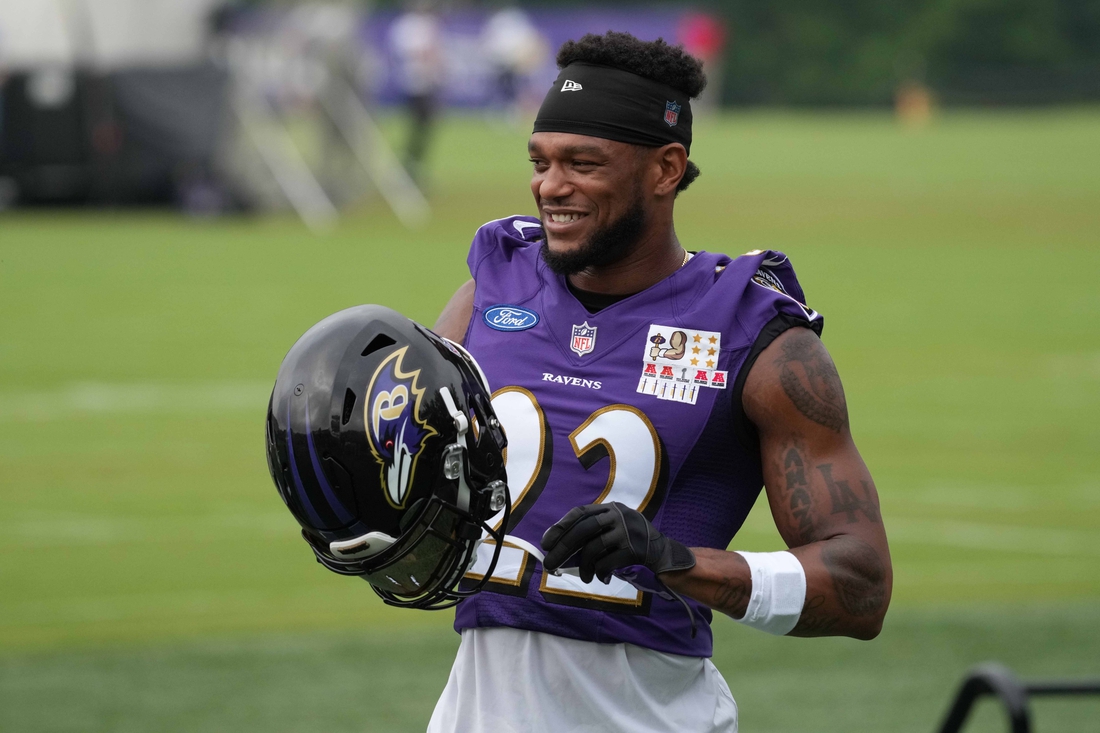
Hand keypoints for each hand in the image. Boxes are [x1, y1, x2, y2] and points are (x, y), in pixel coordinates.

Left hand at [540, 502, 695, 583]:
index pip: (580, 512)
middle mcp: (618, 515)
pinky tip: (600, 579)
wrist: (664, 552)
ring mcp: (628, 531)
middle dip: (563, 548)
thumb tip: (560, 549)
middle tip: (550, 564)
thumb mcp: (615, 528)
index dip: (560, 526)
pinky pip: (607, 562)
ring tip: (585, 578)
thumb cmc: (632, 542)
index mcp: (611, 508)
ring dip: (584, 567)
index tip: (546, 542)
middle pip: (583, 529)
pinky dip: (600, 573)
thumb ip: (593, 533)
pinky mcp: (635, 549)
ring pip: (594, 548)